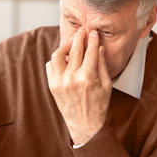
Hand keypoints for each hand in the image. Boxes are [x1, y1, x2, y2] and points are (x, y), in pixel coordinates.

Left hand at [46, 28, 111, 145]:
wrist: (84, 125)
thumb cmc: (99, 105)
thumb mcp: (106, 85)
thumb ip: (101, 64)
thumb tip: (99, 47)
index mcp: (88, 78)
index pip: (90, 51)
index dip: (92, 39)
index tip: (93, 32)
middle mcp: (71, 78)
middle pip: (74, 50)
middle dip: (79, 37)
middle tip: (82, 31)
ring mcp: (60, 82)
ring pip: (57, 55)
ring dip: (65, 46)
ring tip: (71, 44)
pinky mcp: (52, 86)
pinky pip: (50, 66)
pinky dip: (56, 60)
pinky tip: (64, 58)